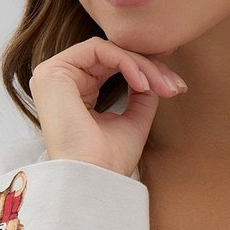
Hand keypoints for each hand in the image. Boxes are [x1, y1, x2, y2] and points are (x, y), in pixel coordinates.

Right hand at [29, 37, 185, 174]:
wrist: (96, 180)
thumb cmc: (111, 160)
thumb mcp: (134, 119)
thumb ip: (142, 92)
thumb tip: (155, 72)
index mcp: (76, 93)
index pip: (114, 67)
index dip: (147, 69)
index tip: (176, 85)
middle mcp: (62, 82)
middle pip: (113, 56)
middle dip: (150, 67)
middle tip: (175, 86)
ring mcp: (54, 75)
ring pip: (109, 51)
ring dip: (142, 65)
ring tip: (163, 88)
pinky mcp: (53, 72)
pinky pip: (98, 49)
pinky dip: (127, 62)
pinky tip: (143, 84)